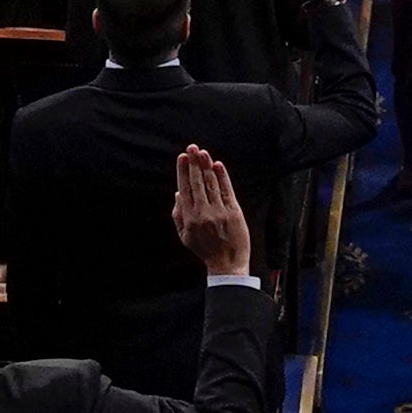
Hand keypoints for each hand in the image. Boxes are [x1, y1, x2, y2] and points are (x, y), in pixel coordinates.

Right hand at [172, 142, 253, 278]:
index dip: (183, 171)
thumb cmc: (205, 249)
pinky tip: (217, 165)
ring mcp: (219, 212)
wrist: (227, 264)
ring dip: (206, 166)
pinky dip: (222, 177)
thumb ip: (178, 214)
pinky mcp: (233, 212)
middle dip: (193, 163)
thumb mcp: (185, 236)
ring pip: (211, 184)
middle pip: (197, 183)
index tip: (182, 157)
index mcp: (189, 218)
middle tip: (191, 148)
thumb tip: (178, 192)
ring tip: (202, 152)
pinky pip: (226, 191)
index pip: (185, 189)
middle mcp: (203, 213)